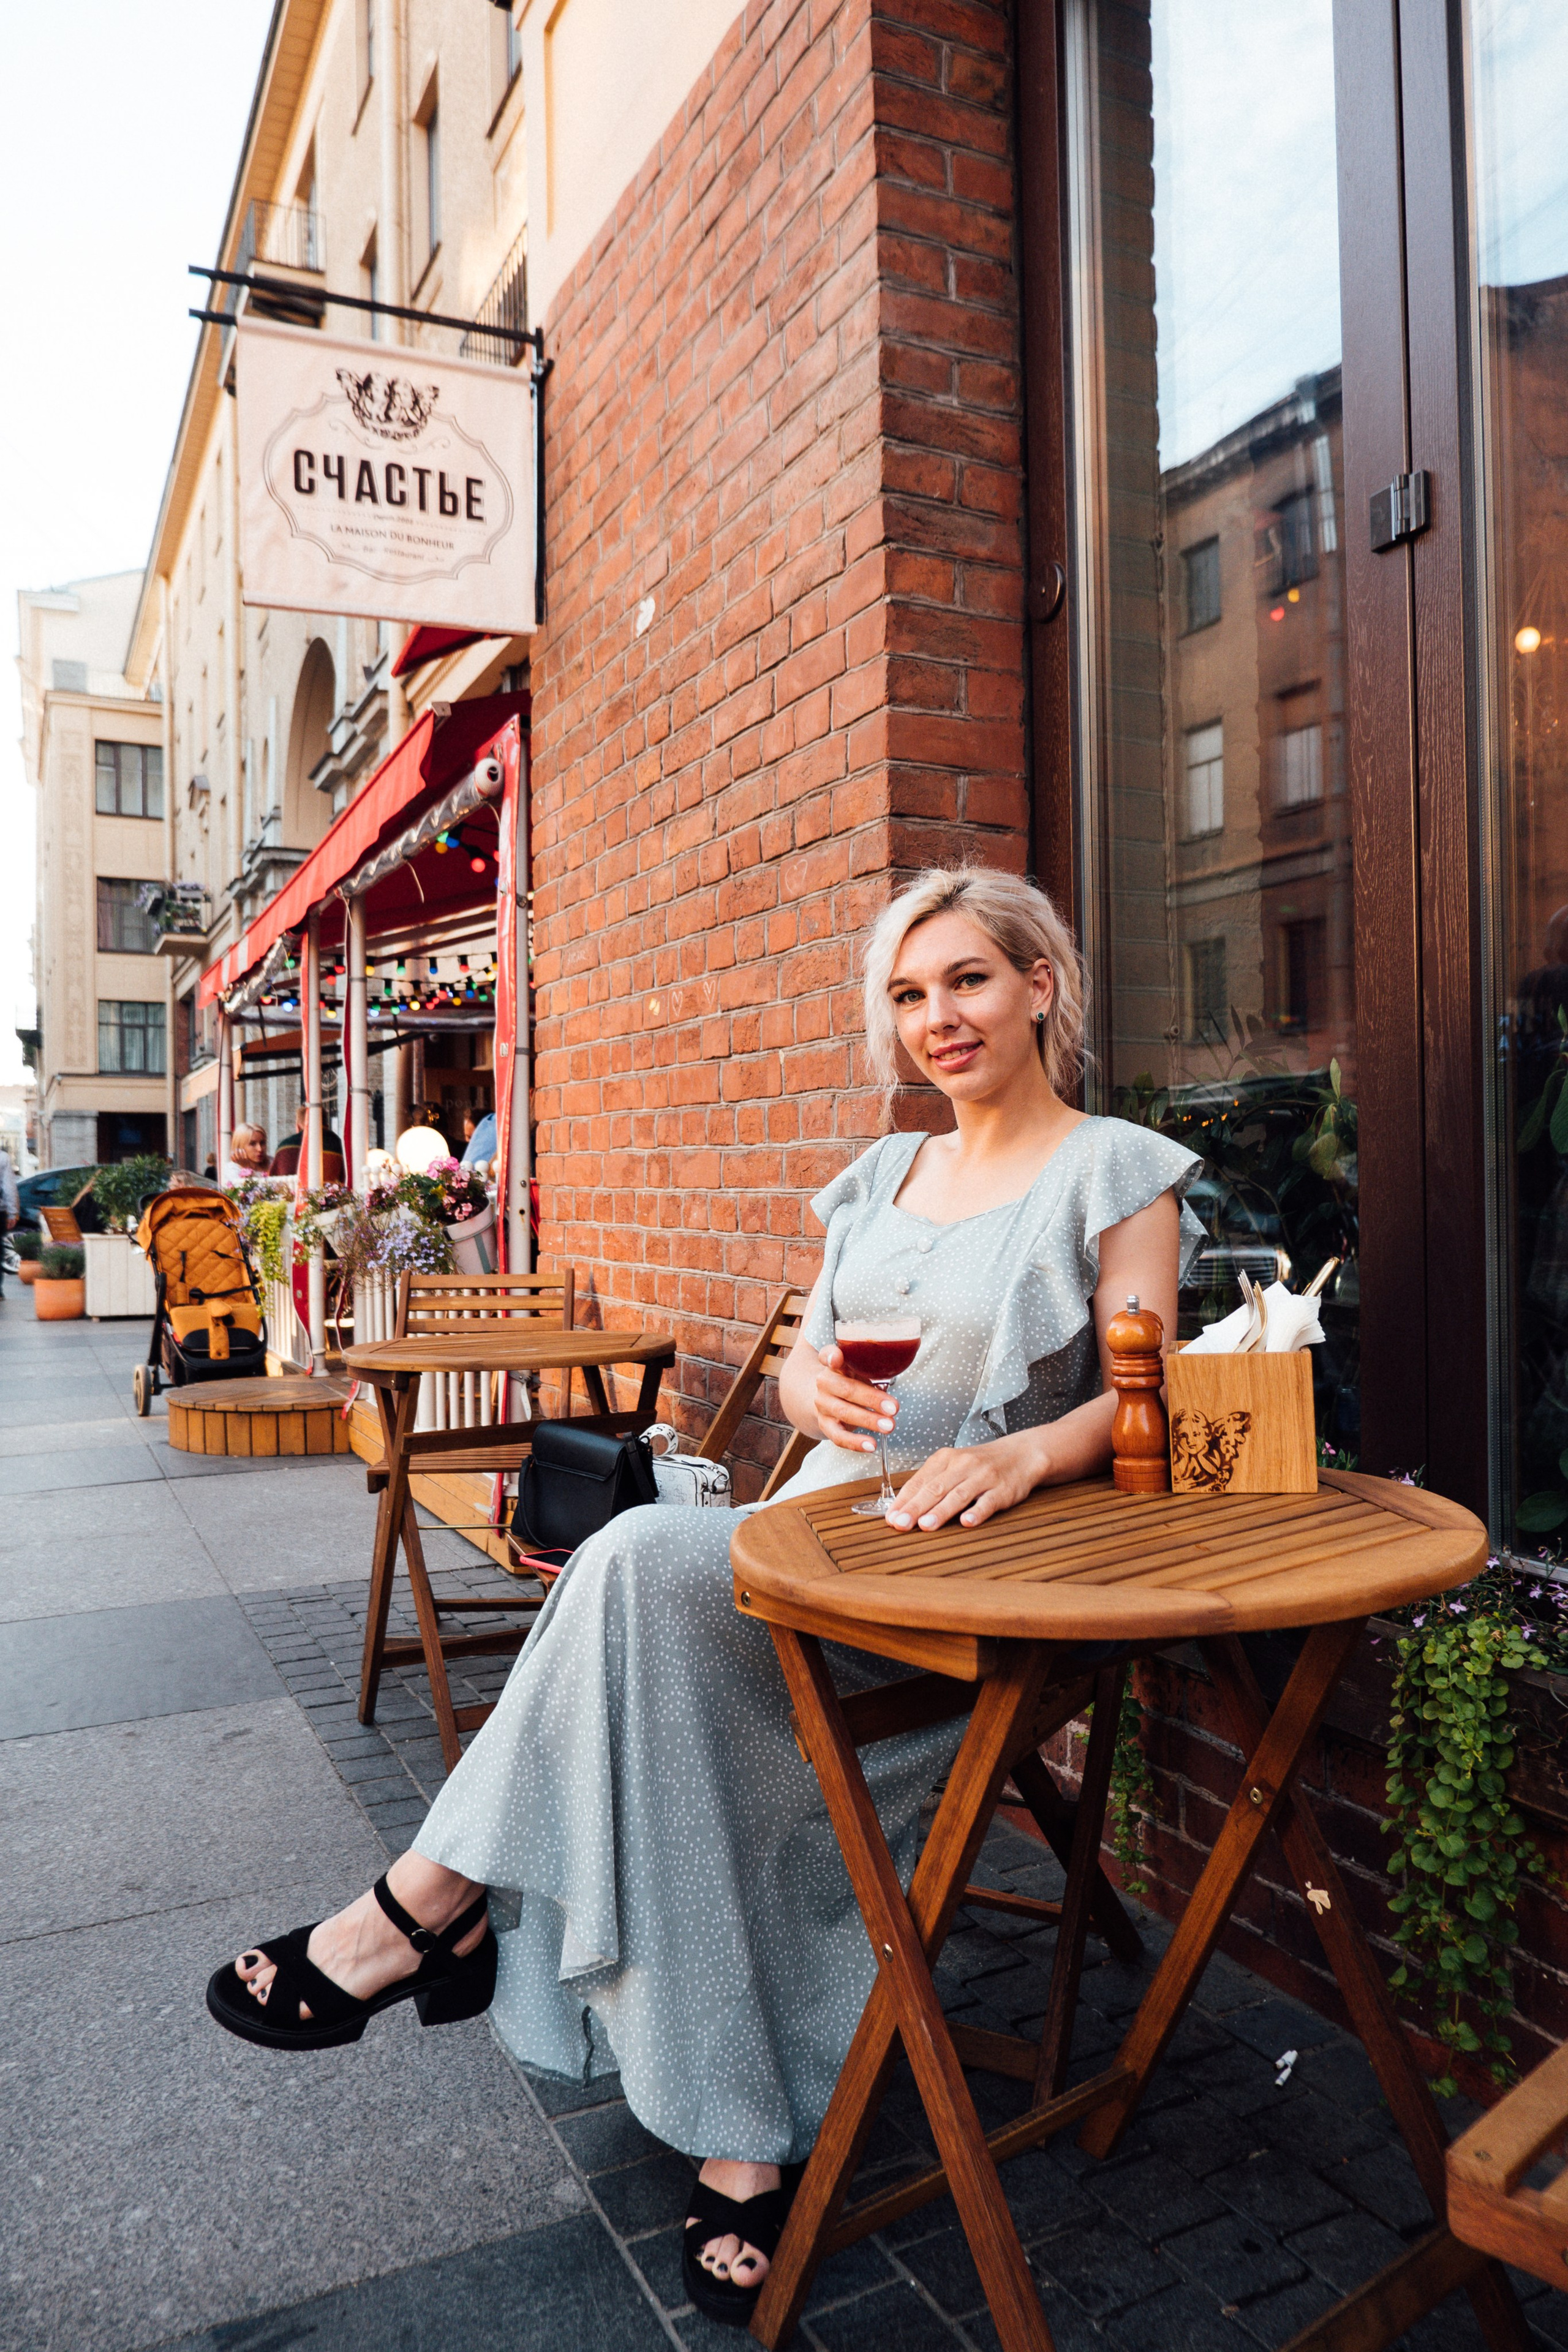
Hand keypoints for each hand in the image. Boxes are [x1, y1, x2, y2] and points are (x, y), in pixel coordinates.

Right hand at [811, 1344, 897, 1454]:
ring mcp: (823, 1405)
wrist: (826, 1399)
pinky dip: (855, 1442)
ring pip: (844, 1413)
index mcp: (834, 1365)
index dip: (831, 1356)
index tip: (837, 1358)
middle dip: (872, 1399)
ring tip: (889, 1426)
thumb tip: (901, 1365)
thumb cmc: (850, 1381)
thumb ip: (870, 1367)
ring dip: (869, 1420)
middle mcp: (825, 1383)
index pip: (827, 1355)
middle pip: (847, 1389)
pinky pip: (838, 1436)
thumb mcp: (857, 1369)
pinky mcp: (825, 1425)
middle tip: (894, 1407)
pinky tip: (871, 1445)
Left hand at [885, 1431, 1045, 1531]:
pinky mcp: (1003, 1490)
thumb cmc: (981, 1464)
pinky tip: (966, 1523)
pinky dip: (977, 1512)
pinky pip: (988, 1502)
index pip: (920, 1481)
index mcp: (946, 1459)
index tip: (891, 1517)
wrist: (1021, 1454)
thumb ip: (931, 1483)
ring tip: (926, 1525)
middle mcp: (963, 1465)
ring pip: (959, 1494)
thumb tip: (902, 1507)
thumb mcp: (953, 1465)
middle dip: (915, 1507)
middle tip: (900, 1524)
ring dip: (941, 1511)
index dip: (904, 1500)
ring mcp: (984, 1477)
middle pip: (935, 1488)